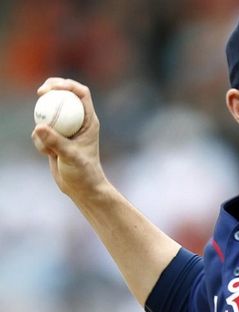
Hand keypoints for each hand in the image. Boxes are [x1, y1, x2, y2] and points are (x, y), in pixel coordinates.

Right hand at [31, 78, 106, 197]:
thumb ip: (55, 142)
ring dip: (42, 128)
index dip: (66, 84)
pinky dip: (39, 142)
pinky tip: (48, 155)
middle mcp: (78, 121)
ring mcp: (66, 129)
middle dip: (51, 90)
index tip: (50, 87)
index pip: (81, 93)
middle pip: (64, 96)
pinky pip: (40, 132)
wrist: (81, 188)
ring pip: (48, 115)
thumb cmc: (84, 173)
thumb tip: (39, 126)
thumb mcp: (71, 157)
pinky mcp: (55, 138)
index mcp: (89, 120)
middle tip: (40, 93)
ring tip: (50, 148)